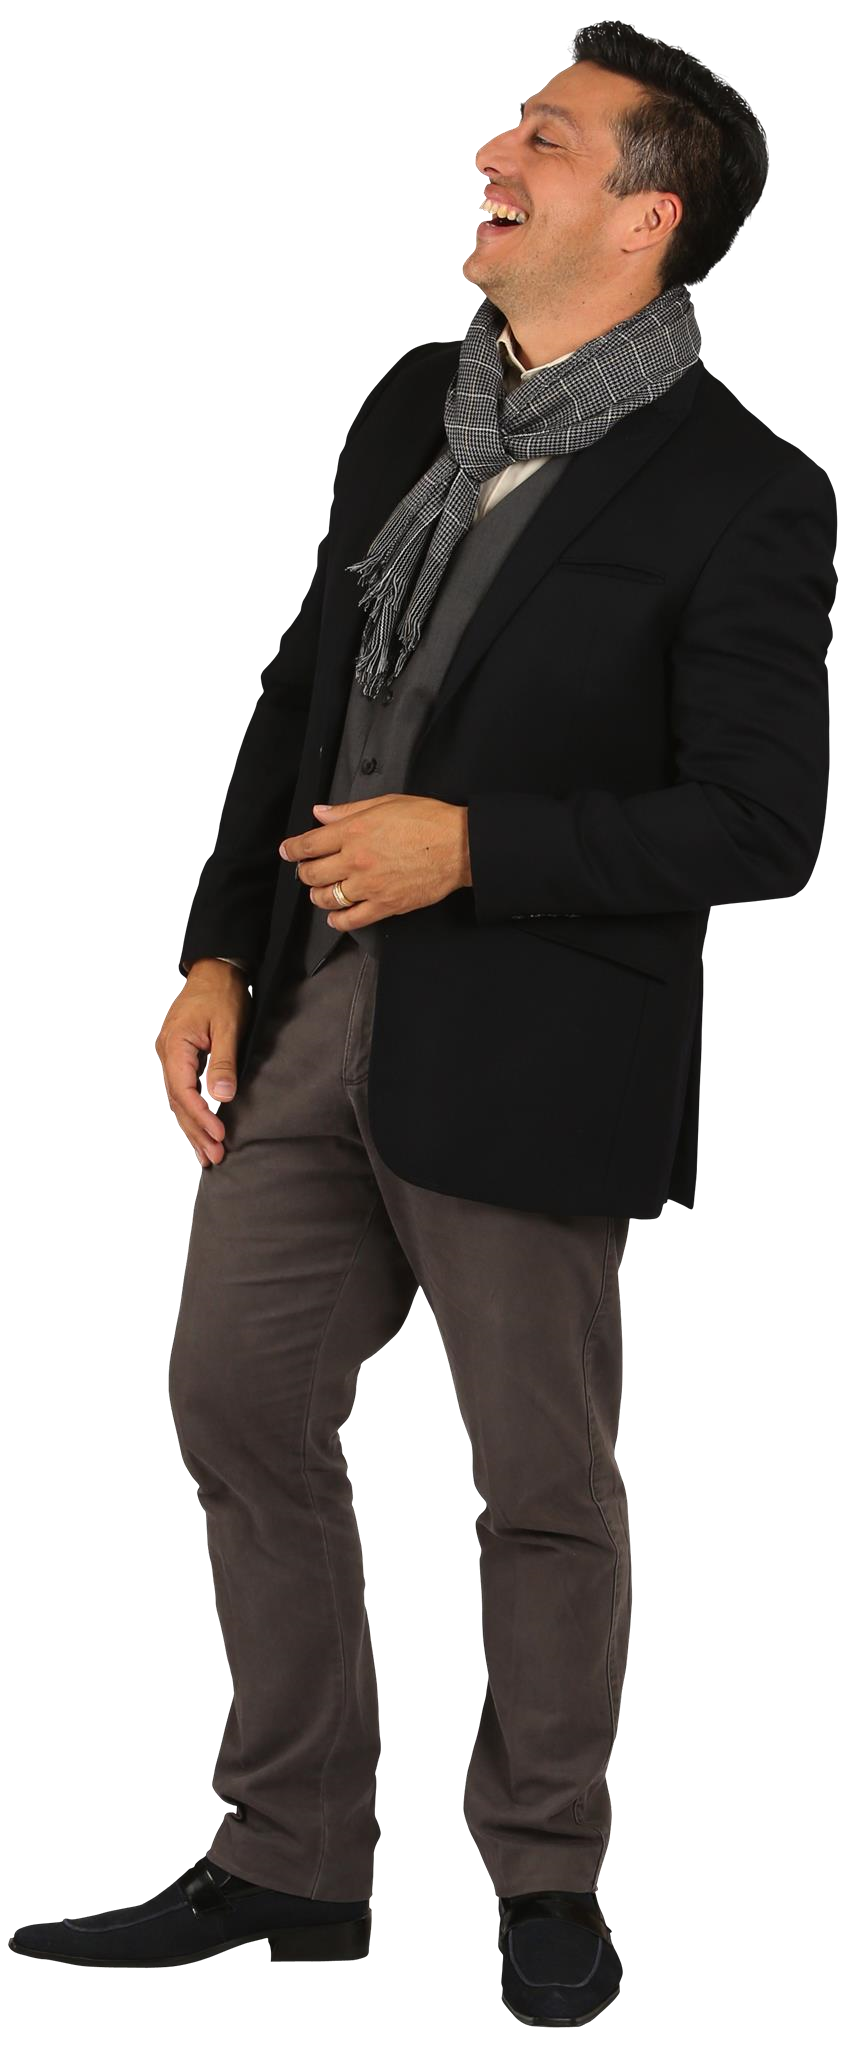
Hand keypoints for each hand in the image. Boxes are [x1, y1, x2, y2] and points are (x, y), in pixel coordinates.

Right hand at [154, 961, 251, 1168]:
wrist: (215, 969)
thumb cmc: (222, 994)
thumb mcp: (227, 1026)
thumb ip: (223, 1062)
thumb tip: (221, 1097)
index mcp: (174, 1046)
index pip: (184, 1092)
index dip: (201, 1117)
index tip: (219, 1135)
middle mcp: (165, 1055)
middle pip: (177, 1102)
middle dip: (195, 1132)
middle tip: (215, 1157)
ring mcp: (168, 1057)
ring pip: (176, 1101)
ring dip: (191, 1129)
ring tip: (206, 1157)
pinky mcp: (177, 1058)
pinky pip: (180, 1092)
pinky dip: (189, 1114)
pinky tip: (197, 1133)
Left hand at [280, 796, 470, 930]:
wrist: (458, 846)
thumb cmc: (426, 820)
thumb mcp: (385, 803)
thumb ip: (348, 810)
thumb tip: (320, 813)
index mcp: (354, 830)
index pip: (309, 844)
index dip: (293, 849)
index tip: (288, 852)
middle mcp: (355, 859)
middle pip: (312, 874)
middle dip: (304, 873)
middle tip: (307, 871)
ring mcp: (368, 885)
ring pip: (327, 898)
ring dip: (318, 895)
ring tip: (321, 891)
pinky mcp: (384, 906)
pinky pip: (351, 919)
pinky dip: (337, 920)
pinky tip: (335, 916)